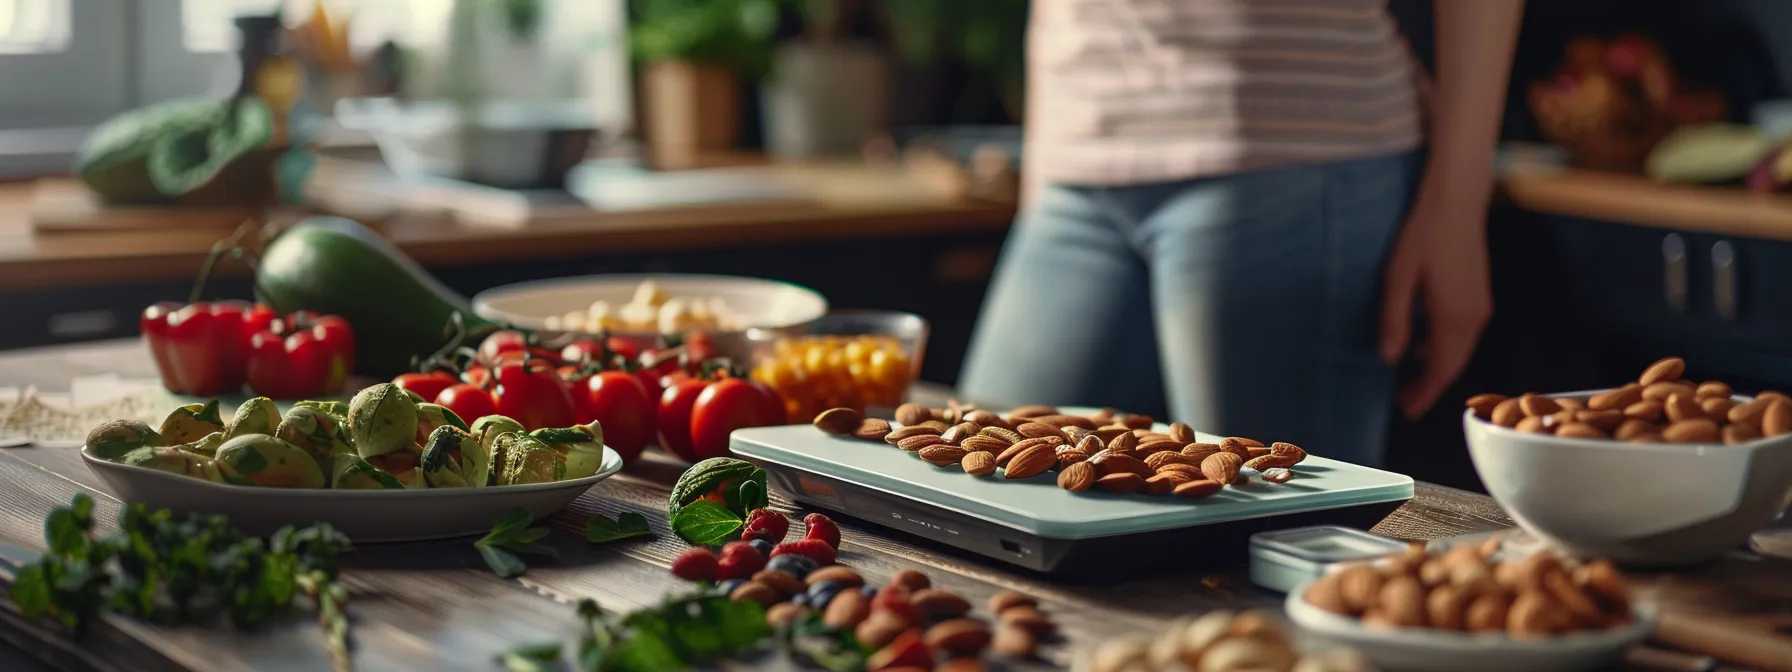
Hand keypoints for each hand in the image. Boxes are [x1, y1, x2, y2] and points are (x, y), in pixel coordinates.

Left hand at [1379, 188, 1493, 418]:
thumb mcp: (1397, 278)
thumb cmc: (1422, 235)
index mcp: (1453, 317)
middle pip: (1453, 365)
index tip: (1406, 411)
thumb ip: (1394, 320)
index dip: (1424, 394)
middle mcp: (1473, 317)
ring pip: (1459, 351)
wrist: (1457, 201)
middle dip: (1429, 386)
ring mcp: (1480, 306)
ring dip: (1436, 367)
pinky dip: (1444, 348)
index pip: (1440, 370)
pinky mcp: (1479, 295)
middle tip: (1403, 402)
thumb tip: (1390, 358)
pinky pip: (1463, 334)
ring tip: (1407, 378)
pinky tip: (1421, 345)